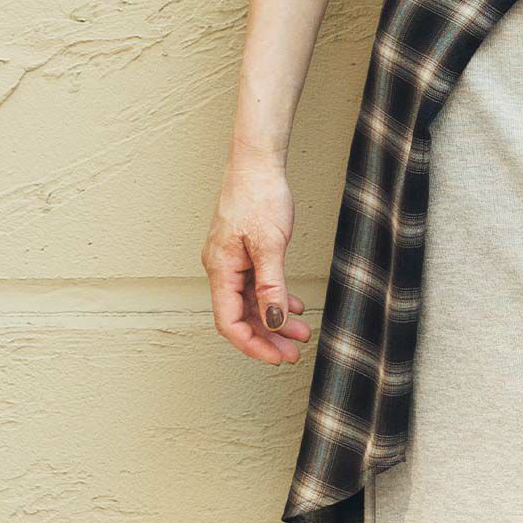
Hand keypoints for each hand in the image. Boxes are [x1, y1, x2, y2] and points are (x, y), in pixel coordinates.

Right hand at [202, 151, 311, 364]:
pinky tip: (295, 308)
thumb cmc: (259, 196)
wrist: (257, 164)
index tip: (277, 357)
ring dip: (276, 322)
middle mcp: (222, 268)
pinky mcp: (245, 255)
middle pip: (241, 318)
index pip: (229, 322)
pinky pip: (258, 287)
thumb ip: (272, 287)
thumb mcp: (270, 245)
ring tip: (302, 334)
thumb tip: (272, 322)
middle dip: (268, 338)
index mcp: (220, 268)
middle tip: (294, 354)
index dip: (252, 345)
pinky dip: (276, 300)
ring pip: (252, 304)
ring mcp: (233, 262)